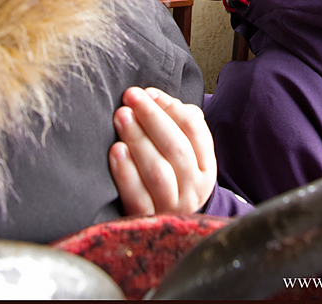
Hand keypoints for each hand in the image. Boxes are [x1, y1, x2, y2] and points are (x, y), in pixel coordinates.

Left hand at [109, 87, 216, 215]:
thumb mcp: (182, 151)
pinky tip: (116, 151)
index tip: (149, 92)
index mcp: (206, 166)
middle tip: (131, 97)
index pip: (195, 130)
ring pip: (158, 171)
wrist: (164, 229)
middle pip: (176, 147)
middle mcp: (194, 188)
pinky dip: (126, 172)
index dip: (171, 107)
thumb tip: (153, 96)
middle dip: (151, 118)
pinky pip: (137, 196)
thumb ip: (175, 122)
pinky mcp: (147, 221)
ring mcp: (172, 207)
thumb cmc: (169, 175)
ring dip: (138, 139)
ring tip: (122, 117)